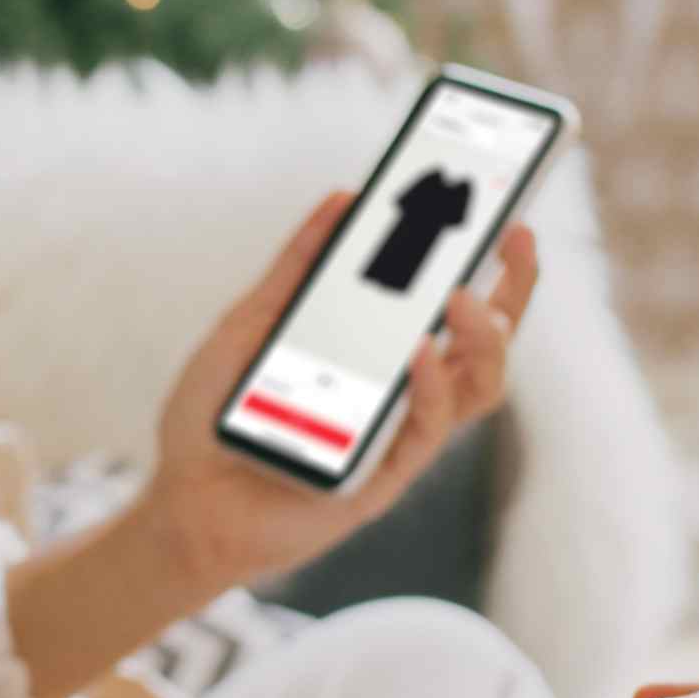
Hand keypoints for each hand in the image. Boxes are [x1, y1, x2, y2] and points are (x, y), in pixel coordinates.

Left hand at [138, 189, 540, 596]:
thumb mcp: (251, 322)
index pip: (450, 302)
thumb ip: (298, 267)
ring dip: (483, 338)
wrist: (182, 497)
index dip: (485, 259)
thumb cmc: (215, 415)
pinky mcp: (384, 477)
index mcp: (378, 351)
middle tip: (516, 238)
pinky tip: (417, 354)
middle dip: (514, 288)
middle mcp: (400, 391)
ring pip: (478, 387)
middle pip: (486, 341)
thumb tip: (342, 200)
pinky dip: (428, 387)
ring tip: (463, 298)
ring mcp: (397, 434)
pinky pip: (426, 430)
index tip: (500, 207)